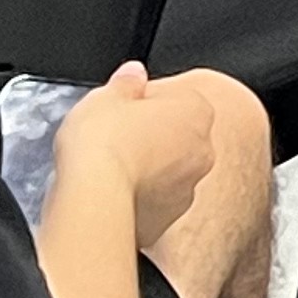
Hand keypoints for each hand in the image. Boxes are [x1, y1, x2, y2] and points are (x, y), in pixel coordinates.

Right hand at [52, 66, 221, 245]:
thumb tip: (133, 75)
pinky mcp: (167, 222)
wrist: (94, 203)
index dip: (139, 104)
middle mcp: (202, 150)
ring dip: (144, 172)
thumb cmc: (105, 146)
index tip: (118, 113)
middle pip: (172, 137)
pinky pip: (152, 205)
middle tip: (112, 143)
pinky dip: (137, 201)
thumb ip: (126, 82)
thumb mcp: (105, 96)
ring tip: (108, 174)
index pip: (171, 98)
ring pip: (165, 173)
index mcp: (197, 109)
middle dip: (146, 139)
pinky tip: (111, 198)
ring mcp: (188, 189)